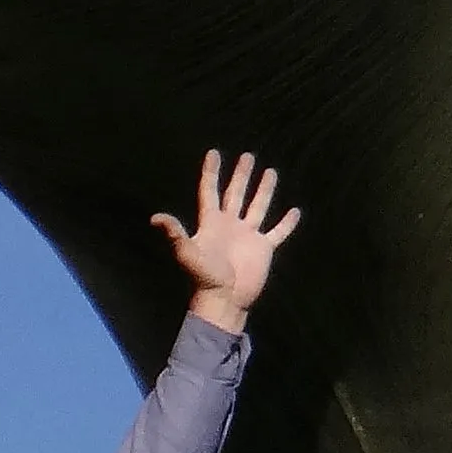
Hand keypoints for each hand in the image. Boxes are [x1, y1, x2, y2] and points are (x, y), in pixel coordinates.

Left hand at [149, 150, 300, 333]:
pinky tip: (295, 211)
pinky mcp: (263, 249)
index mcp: (211, 223)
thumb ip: (175, 233)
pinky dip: (287, 223)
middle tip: (247, 156)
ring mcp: (248, 236)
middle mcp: (230, 225)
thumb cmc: (204, 277)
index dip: (211, 172)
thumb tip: (155, 218)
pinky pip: (278, 232)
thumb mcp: (187, 253)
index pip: (210, 191)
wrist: (224, 299)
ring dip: (264, 190)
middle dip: (241, 175)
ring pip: (257, 207)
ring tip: (270, 171)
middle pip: (236, 194)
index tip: (214, 153)